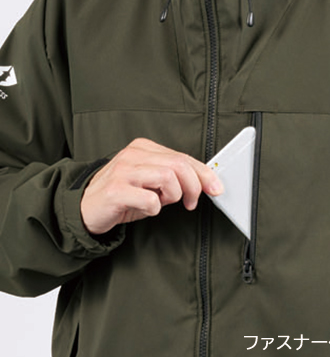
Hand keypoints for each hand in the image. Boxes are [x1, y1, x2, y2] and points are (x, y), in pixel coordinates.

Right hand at [80, 138, 223, 234]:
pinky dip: (154, 208)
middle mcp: (134, 154)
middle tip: (191, 203)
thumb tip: (203, 182)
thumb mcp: (150, 181)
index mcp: (144, 147)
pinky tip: (145, 208)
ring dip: (172, 196)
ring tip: (160, 202)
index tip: (216, 188)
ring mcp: (123, 170)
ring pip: (168, 178)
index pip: (183, 156)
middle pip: (179, 165)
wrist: (85, 209)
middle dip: (193, 187)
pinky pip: (150, 200)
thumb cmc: (122, 195)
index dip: (204, 173)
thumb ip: (173, 176)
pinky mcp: (115, 190)